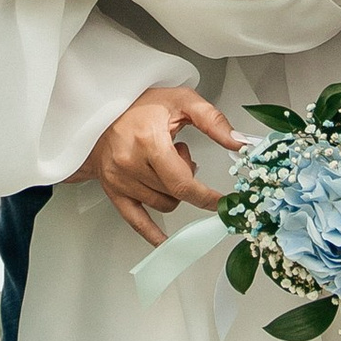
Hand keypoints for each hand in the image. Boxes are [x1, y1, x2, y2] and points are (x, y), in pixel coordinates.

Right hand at [77, 87, 246, 246]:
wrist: (102, 108)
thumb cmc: (141, 104)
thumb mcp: (181, 100)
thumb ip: (212, 121)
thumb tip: (238, 142)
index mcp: (148, 141)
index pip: (183, 183)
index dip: (206, 197)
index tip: (223, 202)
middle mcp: (130, 163)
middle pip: (175, 194)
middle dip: (188, 181)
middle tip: (180, 155)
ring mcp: (120, 179)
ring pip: (162, 204)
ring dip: (173, 191)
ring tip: (162, 163)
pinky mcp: (113, 189)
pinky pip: (135, 220)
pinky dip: (151, 232)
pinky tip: (163, 240)